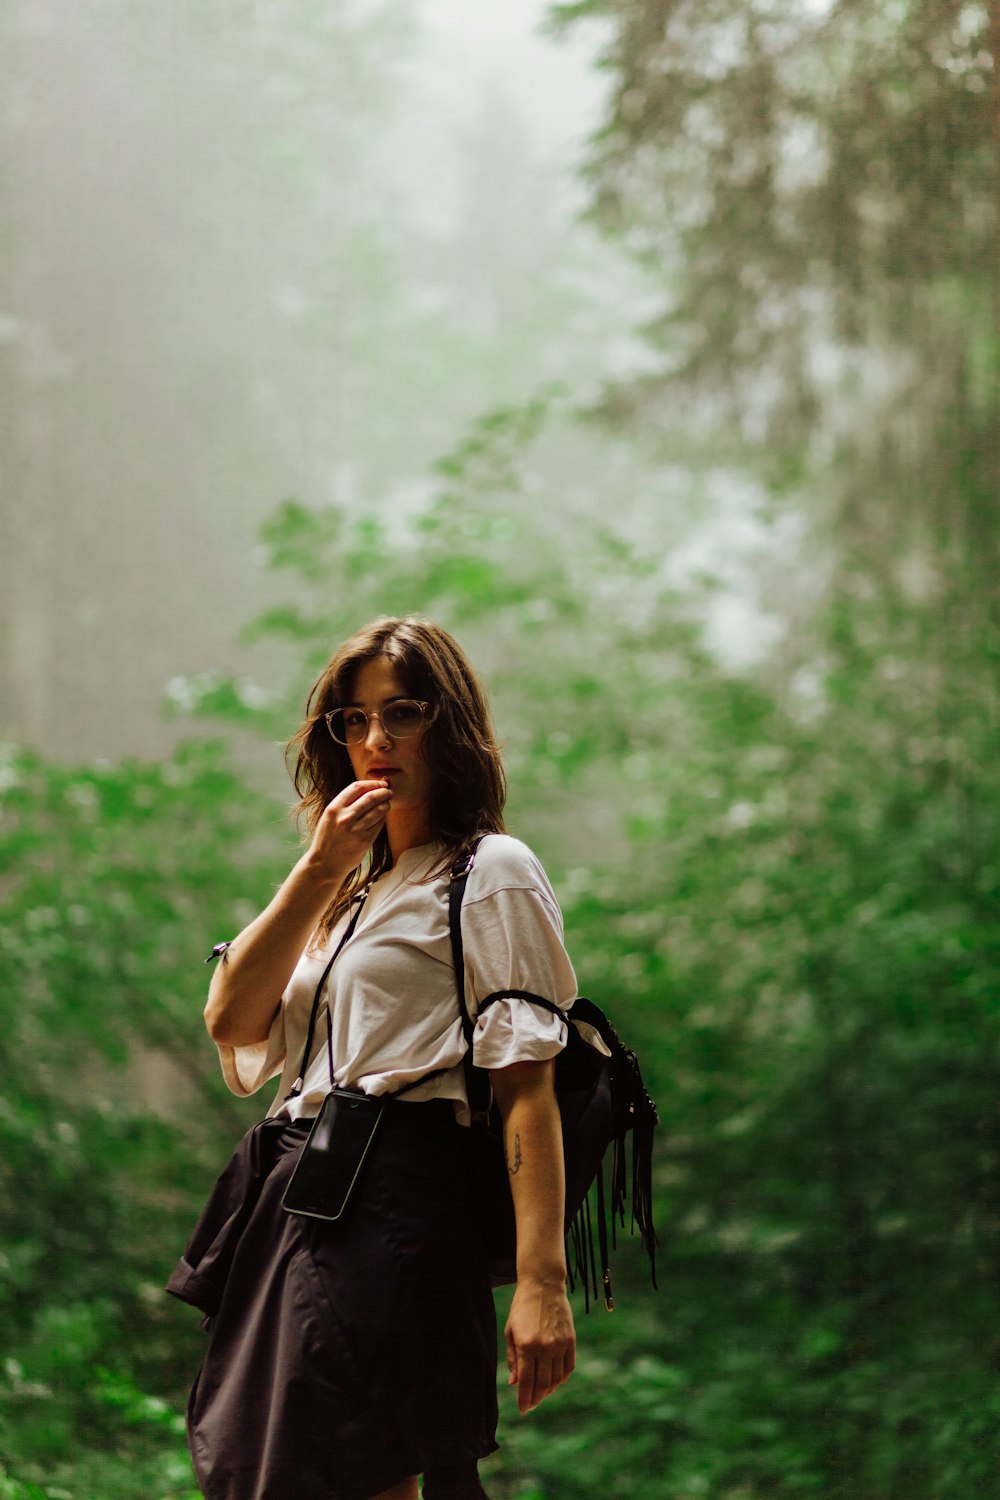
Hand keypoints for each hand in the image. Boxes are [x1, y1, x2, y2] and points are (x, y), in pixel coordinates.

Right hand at [305, 779, 392, 881]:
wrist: (325, 864)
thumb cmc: (329, 838)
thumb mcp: (330, 817)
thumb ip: (346, 803)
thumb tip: (370, 788)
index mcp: (334, 808)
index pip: (357, 787)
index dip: (372, 783)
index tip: (380, 783)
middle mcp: (344, 818)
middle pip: (371, 797)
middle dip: (384, 791)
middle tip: (389, 791)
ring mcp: (355, 830)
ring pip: (379, 810)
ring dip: (386, 804)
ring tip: (387, 802)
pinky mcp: (365, 841)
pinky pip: (379, 824)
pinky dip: (383, 817)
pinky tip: (382, 816)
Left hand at [504, 1278, 575, 1413]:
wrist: (543, 1285)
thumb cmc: (522, 1308)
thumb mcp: (510, 1331)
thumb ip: (513, 1359)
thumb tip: (514, 1384)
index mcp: (526, 1345)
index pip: (526, 1382)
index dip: (524, 1399)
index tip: (522, 1409)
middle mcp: (544, 1347)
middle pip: (542, 1384)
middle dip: (535, 1398)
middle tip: (530, 1405)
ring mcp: (559, 1344)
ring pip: (556, 1379)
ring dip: (548, 1391)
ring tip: (541, 1395)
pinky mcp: (570, 1340)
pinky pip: (568, 1368)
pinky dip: (561, 1379)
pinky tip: (554, 1382)